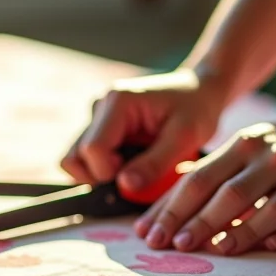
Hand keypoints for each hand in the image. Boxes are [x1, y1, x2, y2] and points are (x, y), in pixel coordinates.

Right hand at [61, 69, 227, 196]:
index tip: (136, 177)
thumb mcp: (185, 137)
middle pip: (76, 156)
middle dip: (102, 175)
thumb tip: (124, 185)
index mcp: (118, 102)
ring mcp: (97, 116)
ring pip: (76, 158)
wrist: (199, 90)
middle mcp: (100, 106)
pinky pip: (88, 157)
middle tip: (136, 173)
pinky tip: (132, 162)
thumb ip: (155, 163)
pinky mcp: (100, 127)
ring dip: (101, 172)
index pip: (92, 149)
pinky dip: (106, 168)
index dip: (109, 173)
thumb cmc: (197, 109)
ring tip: (135, 167)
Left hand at [135, 102, 275, 254]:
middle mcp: (273, 160)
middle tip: (174, 247)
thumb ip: (214, 169)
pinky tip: (269, 247)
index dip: (172, 207)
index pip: (200, 178)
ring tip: (215, 251)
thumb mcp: (249, 143)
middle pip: (229, 195)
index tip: (149, 232)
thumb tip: (166, 202)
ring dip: (240, 233)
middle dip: (198, 223)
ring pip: (267, 210)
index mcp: (246, 145)